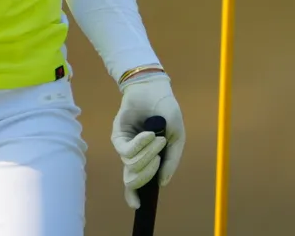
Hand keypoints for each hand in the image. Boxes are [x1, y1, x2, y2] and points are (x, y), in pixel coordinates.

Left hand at [110, 72, 184, 208]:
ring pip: (131, 164)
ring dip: (147, 154)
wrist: (155, 90)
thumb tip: (162, 183)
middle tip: (159, 158)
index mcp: (146, 159)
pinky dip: (140, 144)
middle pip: (132, 178)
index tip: (137, 205)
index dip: (133, 196)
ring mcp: (125, 145)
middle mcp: (133, 155)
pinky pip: (126, 150)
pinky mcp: (118, 134)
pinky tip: (150, 134)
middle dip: (147, 172)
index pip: (136, 183)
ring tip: (158, 139)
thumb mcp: (176, 137)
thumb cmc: (166, 112)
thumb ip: (171, 160)